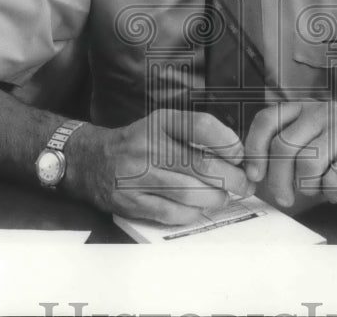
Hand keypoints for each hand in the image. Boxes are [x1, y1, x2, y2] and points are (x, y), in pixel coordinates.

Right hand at [68, 110, 254, 224]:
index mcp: (160, 122)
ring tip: (223, 197)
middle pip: (201, 165)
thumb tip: (236, 155)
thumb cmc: (139, 143)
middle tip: (244, 185)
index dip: (227, 142)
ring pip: (190, 193)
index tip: (240, 155)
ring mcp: (137, 176)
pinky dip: (192, 213)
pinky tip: (199, 208)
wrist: (93, 160)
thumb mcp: (163, 125)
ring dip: (215, 198)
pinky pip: (172, 213)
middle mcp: (147, 146)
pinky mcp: (131, 202)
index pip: (201, 126)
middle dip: (231, 179)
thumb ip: (195, 135)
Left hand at [243, 101, 336, 206]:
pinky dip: (331, 193)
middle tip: (284, 198)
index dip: (254, 149)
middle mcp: (322, 111)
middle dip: (278, 180)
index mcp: (305, 109)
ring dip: (308, 187)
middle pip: (283, 146)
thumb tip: (254, 173)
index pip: (268, 120)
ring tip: (319, 188)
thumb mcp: (312, 146)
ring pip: (307, 163)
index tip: (255, 175)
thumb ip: (286, 152)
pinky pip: (333, 178)